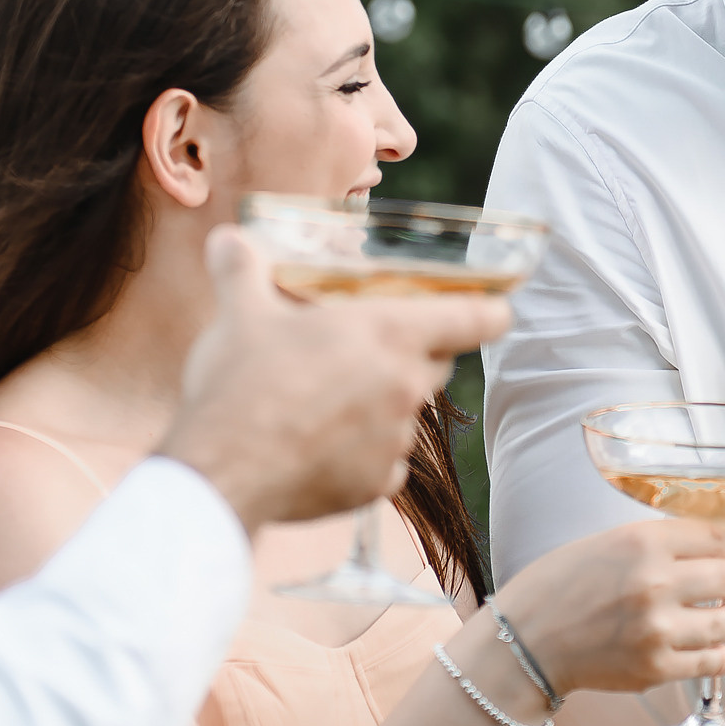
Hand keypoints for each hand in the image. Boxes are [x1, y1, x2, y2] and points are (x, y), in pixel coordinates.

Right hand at [165, 225, 508, 531]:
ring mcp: (394, 442)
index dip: (491, 310)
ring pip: (405, 417)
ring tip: (328, 402)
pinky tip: (322, 447)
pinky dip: (363, 454)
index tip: (500, 308)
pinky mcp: (374, 486)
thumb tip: (227, 239)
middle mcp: (405, 388)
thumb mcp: (240, 312)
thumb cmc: (242, 382)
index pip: (473, 319)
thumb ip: (242, 269)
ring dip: (381, 407)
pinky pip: (384, 464)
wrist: (224, 469)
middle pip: (437, 366)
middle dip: (415, 355)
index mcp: (389, 335)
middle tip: (374, 348)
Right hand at [489, 519, 724, 694]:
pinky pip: (714, 662)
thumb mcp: (606, 541)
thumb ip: (657, 542)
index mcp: (643, 542)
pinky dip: (724, 656)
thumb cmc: (557, 586)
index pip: (723, 538)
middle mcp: (655, 583)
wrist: (525, 640)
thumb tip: (711, 547)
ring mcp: (658, 630)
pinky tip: (722, 650)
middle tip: (720, 586)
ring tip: (714, 616)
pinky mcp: (656, 669)